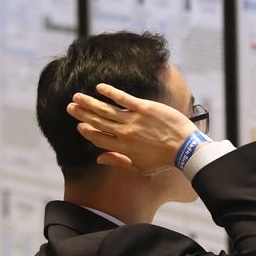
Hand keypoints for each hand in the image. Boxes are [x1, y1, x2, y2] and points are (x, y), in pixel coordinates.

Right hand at [66, 83, 197, 175]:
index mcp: (123, 148)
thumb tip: (99, 159)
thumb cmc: (164, 161)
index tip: (79, 125)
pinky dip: (110, 92)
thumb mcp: (140, 168)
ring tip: (77, 97)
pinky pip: (123, 98)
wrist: (185, 148)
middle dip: (82, 114)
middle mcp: (124, 133)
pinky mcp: (144, 108)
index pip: (98, 138)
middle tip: (70, 106)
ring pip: (106, 110)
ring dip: (90, 103)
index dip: (87, 131)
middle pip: (98, 122)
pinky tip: (99, 87)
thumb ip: (118, 162)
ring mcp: (133, 119)